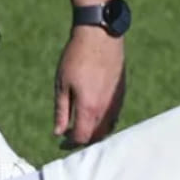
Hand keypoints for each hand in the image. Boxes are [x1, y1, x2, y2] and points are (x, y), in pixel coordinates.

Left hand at [54, 25, 125, 146]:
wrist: (100, 36)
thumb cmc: (76, 58)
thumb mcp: (62, 85)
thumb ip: (61, 111)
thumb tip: (58, 132)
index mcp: (89, 108)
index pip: (82, 137)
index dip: (70, 143)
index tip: (61, 141)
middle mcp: (106, 108)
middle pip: (96, 137)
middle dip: (83, 140)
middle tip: (70, 136)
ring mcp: (116, 101)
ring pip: (108, 128)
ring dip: (95, 132)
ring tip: (81, 126)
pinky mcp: (121, 93)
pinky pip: (115, 116)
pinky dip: (104, 122)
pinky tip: (94, 114)